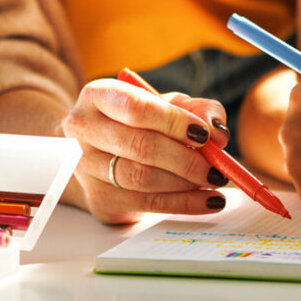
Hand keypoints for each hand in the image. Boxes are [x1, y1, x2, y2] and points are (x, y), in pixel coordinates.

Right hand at [59, 79, 231, 224]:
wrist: (103, 156)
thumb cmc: (140, 124)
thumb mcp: (168, 106)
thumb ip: (197, 110)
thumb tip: (217, 131)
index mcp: (98, 96)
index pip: (136, 108)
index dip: (173, 121)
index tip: (204, 134)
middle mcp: (83, 130)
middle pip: (139, 146)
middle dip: (185, 159)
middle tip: (216, 167)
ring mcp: (86, 167)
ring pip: (142, 178)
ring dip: (185, 182)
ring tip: (213, 180)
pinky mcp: (100, 199)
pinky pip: (147, 204)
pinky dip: (184, 203)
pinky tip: (208, 200)